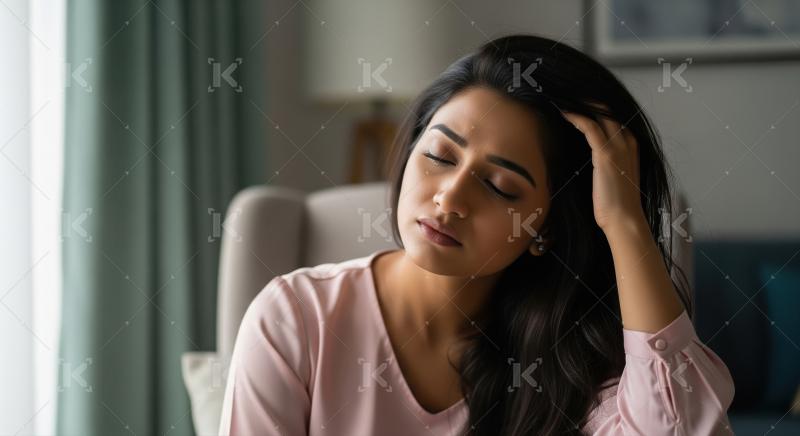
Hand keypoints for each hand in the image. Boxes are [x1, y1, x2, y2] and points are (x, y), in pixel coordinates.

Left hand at [559, 105, 644, 232]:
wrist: (624, 220)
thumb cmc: (615, 204)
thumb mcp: (613, 176)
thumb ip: (605, 161)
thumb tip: (591, 157)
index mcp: (631, 144)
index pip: (613, 114)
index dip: (595, 105)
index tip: (577, 99)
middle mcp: (628, 140)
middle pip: (608, 108)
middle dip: (587, 99)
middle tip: (566, 93)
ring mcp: (619, 146)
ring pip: (600, 112)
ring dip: (580, 103)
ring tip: (562, 97)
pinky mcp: (606, 154)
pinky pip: (589, 126)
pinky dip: (575, 116)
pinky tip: (563, 112)